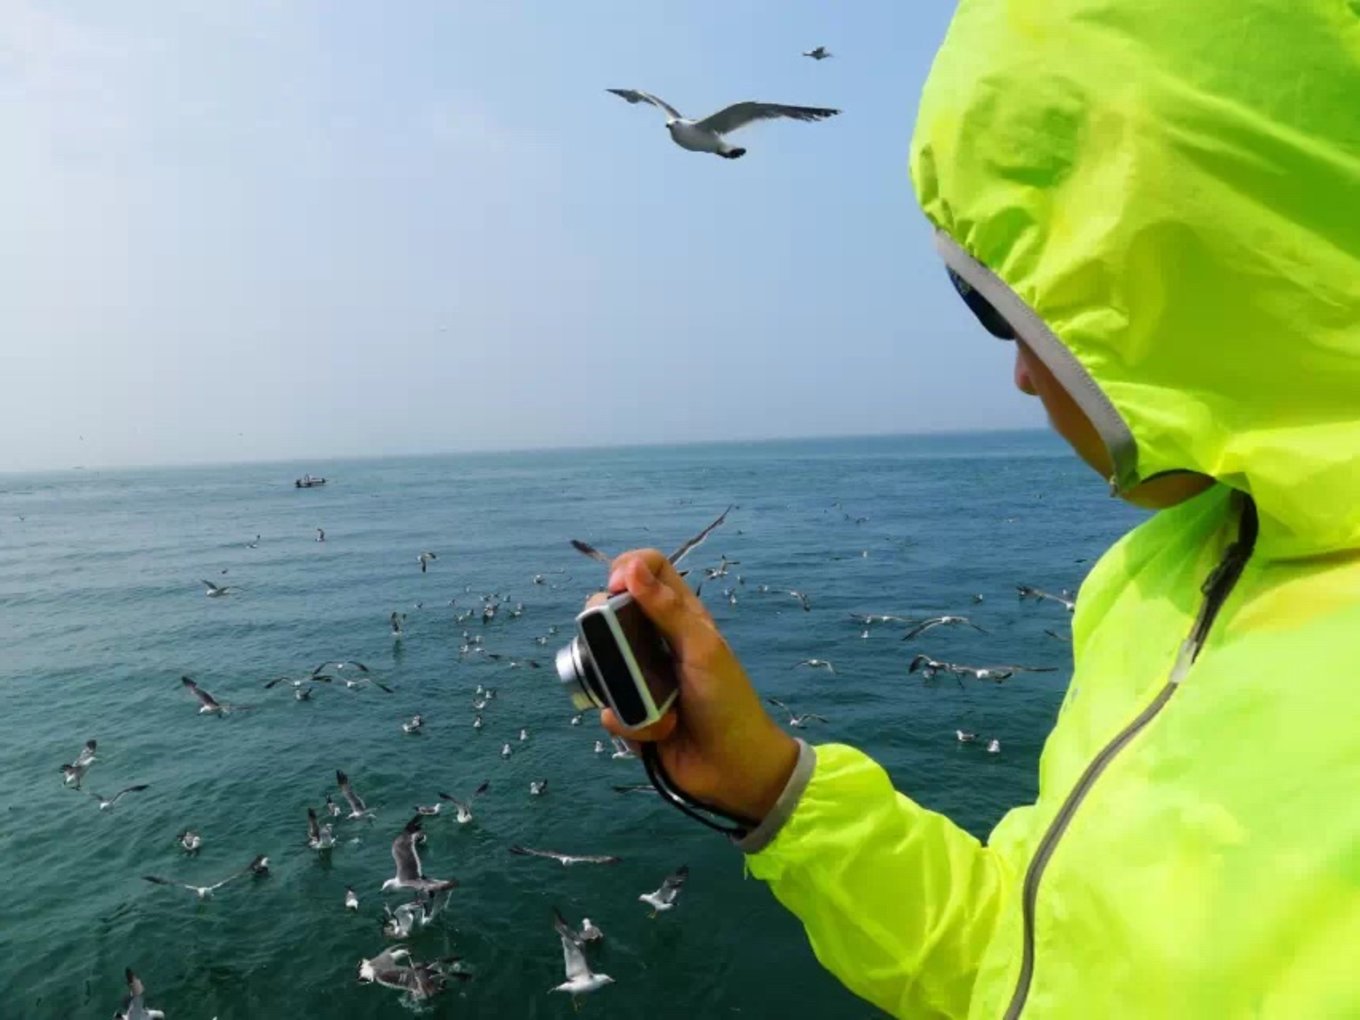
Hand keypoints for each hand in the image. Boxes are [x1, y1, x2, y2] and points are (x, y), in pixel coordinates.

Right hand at [593, 549, 798, 822]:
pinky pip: (609, 708)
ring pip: (601, 664)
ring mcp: (640, 677)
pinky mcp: (631, 713)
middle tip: (621, 655)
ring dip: (623, 689)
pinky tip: (654, 732)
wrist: (732, 769)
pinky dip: (628, 722)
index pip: (646, 569)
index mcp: (679, 615)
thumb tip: (629, 567)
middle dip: (608, 636)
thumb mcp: (702, 648)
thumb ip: (665, 608)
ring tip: (649, 706)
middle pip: (609, 613)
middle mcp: (655, 640)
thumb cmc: (726, 700)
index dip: (626, 569)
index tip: (614, 589)